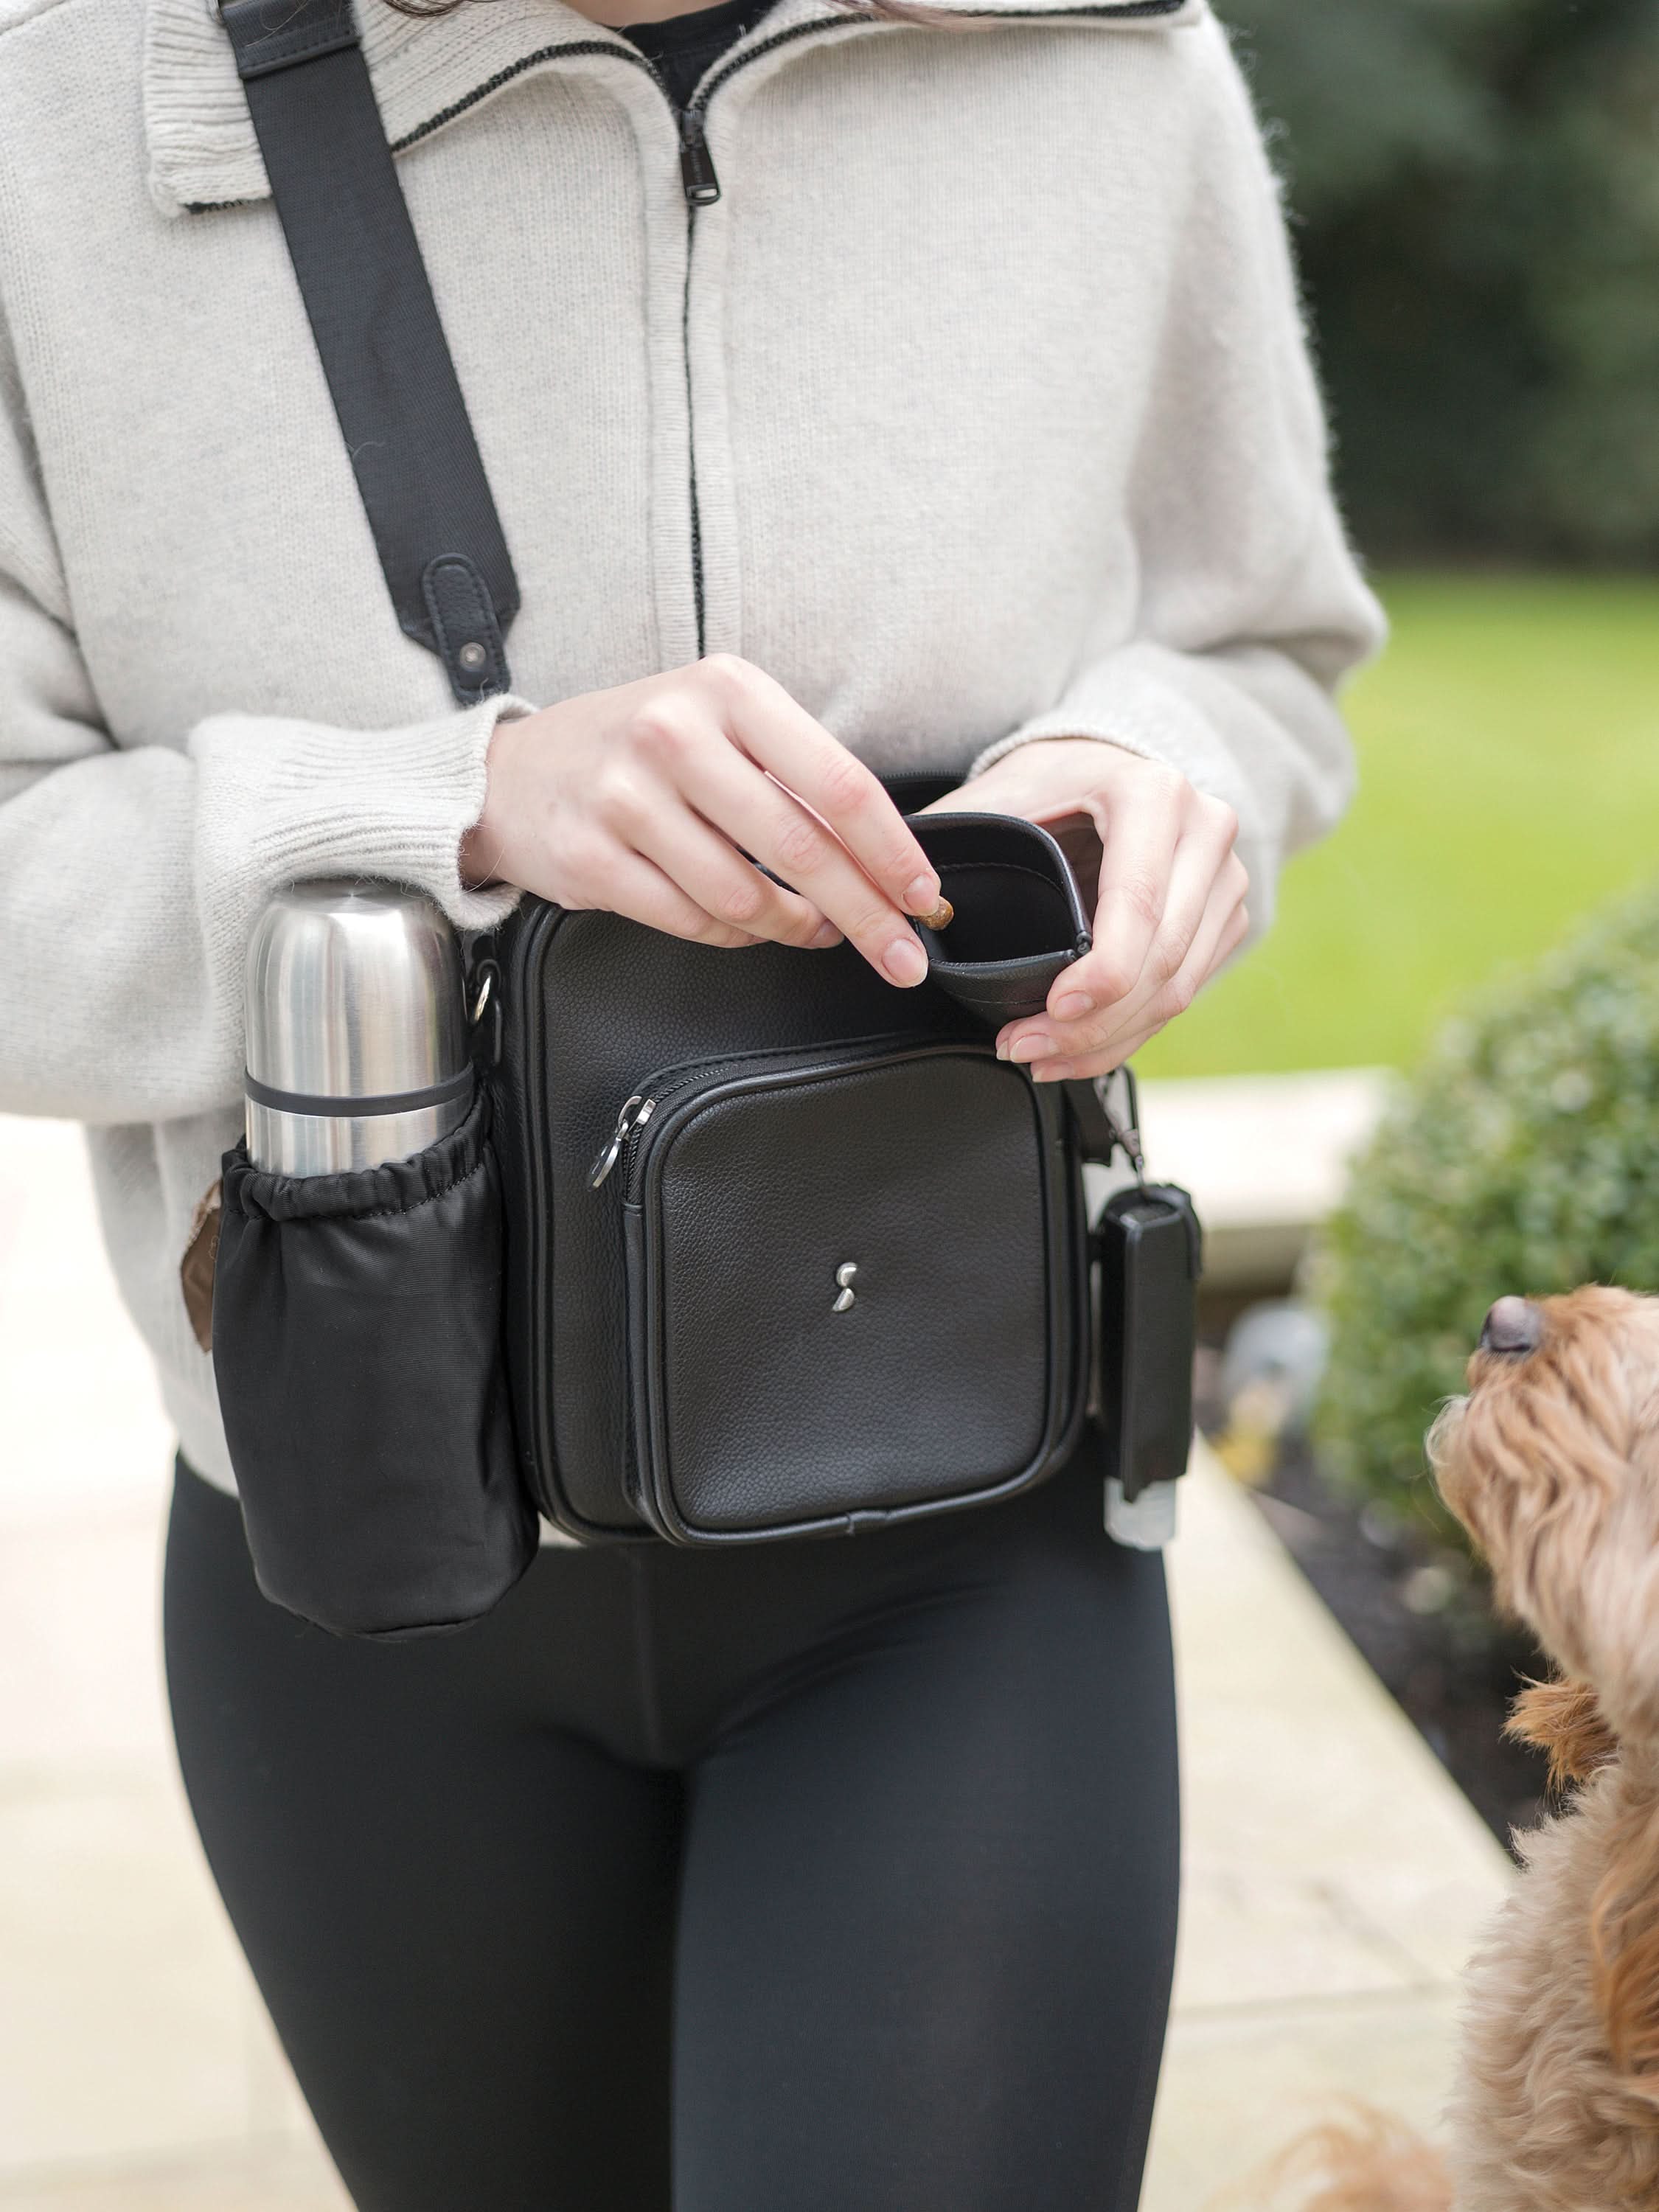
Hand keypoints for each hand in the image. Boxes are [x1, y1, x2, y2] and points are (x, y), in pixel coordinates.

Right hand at [461, 656, 941, 987]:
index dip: (893, 852)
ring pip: (746, 897)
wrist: (513, 773)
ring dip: (794, 928)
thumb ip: (794, 774)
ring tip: (811, 929)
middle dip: (866, 915)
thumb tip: (885, 858)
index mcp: (727, 691)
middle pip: (802, 849)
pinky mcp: (592, 859)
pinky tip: (745, 925)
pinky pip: (693, 922)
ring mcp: (626, 799)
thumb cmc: (638, 749)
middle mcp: (674, 735)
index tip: (924, 898)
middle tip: (900, 955)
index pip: (839, 783)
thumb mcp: (719, 723)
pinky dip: (735, 936)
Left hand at [921, 739, 1248, 1078]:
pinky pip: (1185, 993)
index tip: (1053, 1011)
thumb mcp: (1000, 793)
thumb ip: (957, 835)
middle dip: (1091, 1024)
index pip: (1138, 904)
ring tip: (1041, 1057)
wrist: (1105, 766)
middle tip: (1024, 1049)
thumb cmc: (1049, 781)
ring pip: (1178, 988)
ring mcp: (1224, 877)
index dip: (1101, 975)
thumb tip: (906, 902)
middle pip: (1163, 959)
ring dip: (1108, 1040)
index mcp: (1153, 795)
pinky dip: (1130, 1032)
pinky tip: (1078, 1049)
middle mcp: (1204, 832)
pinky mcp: (1224, 916)